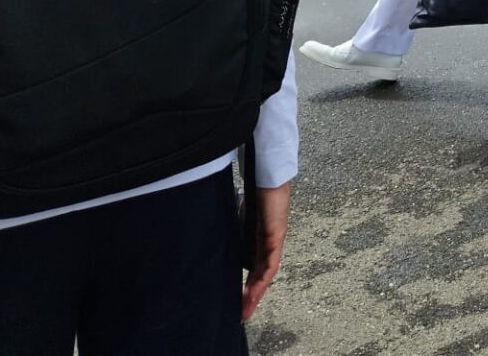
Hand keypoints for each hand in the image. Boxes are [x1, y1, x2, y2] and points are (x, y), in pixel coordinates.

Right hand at [242, 181, 291, 319]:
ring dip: (256, 292)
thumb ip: (231, 228)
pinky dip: (263, 278)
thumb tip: (211, 237)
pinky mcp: (276, 235)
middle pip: (261, 274)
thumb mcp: (237, 215)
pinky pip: (271, 262)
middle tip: (241, 313)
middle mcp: (268, 242)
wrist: (265, 174)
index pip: (255, 267)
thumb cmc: (252, 190)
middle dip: (251, 295)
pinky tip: (255, 290)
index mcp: (259, 238)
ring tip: (246, 308)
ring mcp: (274, 239)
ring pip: (266, 272)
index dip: (247, 284)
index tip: (238, 300)